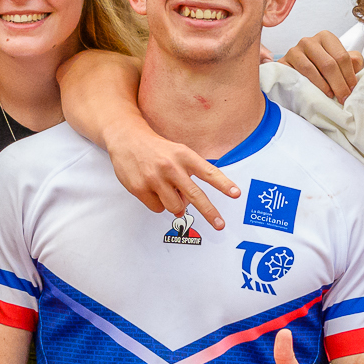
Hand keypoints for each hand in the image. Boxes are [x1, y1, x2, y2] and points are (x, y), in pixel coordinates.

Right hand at [109, 120, 240, 228]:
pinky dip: (157, 203)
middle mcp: (171, 167)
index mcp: (184, 155)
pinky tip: (152, 189)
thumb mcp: (178, 153)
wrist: (127, 139)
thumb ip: (188, 176)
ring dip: (175, 205)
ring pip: (175, 207)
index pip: (208, 172)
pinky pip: (157, 208)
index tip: (236, 193)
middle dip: (210, 212)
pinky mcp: (140, 188)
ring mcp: (154, 178)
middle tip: (220, 225)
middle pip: (195, 196)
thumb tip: (187, 206)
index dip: (223, 184)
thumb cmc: (157, 149)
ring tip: (167, 190)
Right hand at [280, 31, 363, 103]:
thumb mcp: (340, 63)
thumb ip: (353, 61)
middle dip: (339, 84)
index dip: (349, 76)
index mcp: (326, 37)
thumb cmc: (322, 69)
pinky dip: (308, 85)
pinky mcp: (283, 62)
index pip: (342, 56)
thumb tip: (356, 64)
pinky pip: (297, 74)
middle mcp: (309, 41)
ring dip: (324, 86)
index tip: (352, 90)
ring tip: (331, 96)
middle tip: (344, 98)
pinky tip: (316, 93)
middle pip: (328, 64)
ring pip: (311, 69)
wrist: (297, 75)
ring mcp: (294, 50)